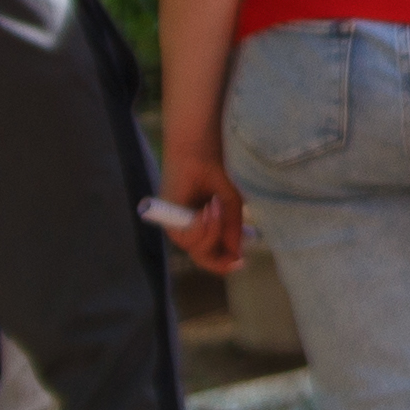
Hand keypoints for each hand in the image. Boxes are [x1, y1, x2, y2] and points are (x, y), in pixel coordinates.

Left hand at [151, 134, 247, 274]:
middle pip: (204, 257)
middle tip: (237, 253)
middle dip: (221, 256)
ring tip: (219, 207)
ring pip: (197, 250)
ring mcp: (177, 223)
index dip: (225, 262)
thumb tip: (237, 255)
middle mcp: (189, 226)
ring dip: (213, 233)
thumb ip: (233, 229)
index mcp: (205, 222)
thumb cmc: (218, 167)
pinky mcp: (168, 217)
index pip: (211, 254)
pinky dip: (202, 227)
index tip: (241, 262)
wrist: (200, 146)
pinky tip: (208, 208)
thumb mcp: (232, 203)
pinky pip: (187, 238)